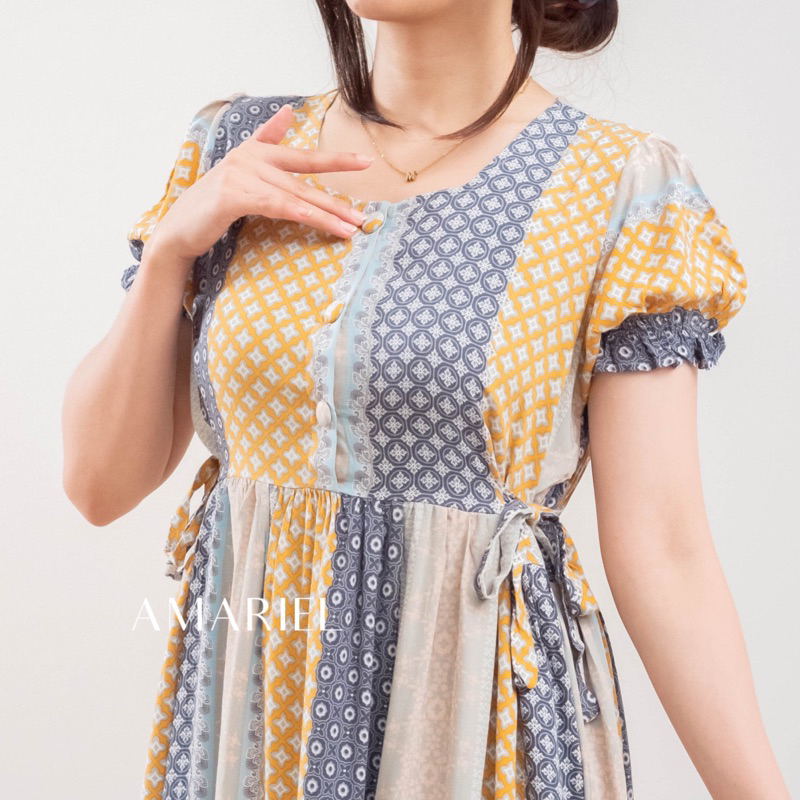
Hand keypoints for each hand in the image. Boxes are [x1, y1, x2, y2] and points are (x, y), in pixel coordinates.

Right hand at [146, 103, 372, 262]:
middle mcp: (251, 158)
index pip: (303, 156)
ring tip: (351, 227)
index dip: (335, 160)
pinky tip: (323, 223)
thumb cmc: (213, 205)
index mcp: (256, 152)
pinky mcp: (234, 195)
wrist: (179, 229)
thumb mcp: (242, 171)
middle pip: (304, 179)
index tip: (366, 161)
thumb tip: (287, 112)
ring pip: (295, 196)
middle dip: (337, 196)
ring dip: (326, 214)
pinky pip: (277, 206)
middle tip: (365, 212)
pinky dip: (303, 215)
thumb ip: (266, 140)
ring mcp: (241, 175)